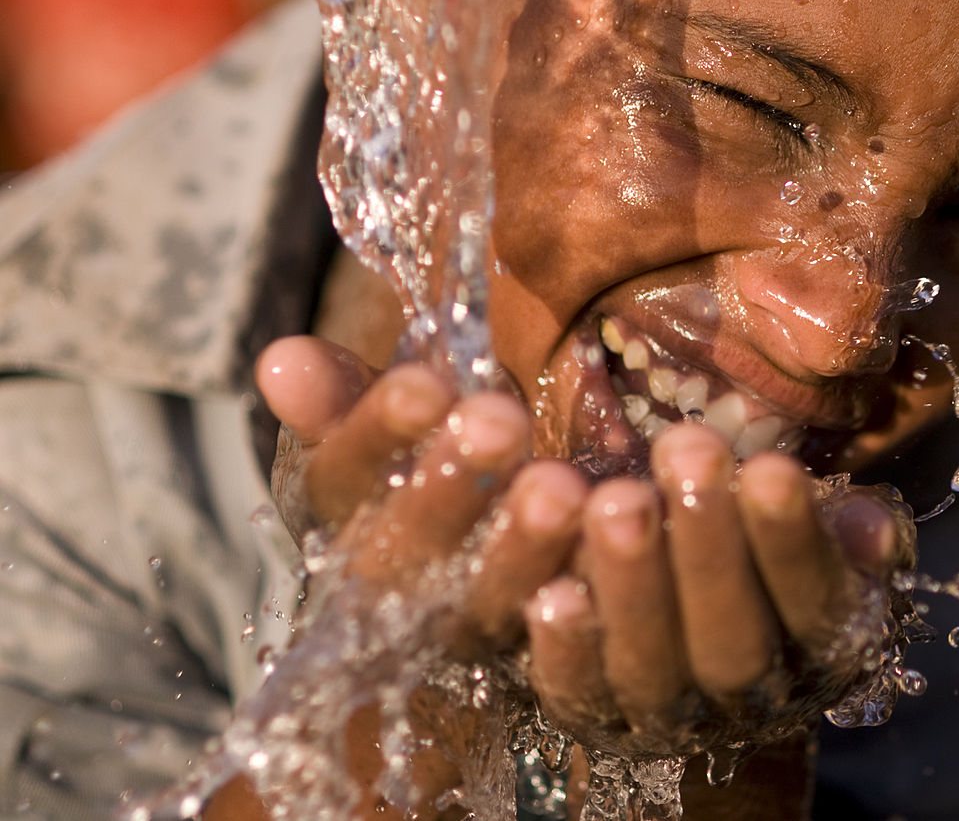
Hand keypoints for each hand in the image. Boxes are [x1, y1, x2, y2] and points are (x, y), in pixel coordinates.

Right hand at [255, 336, 588, 653]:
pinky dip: (578, 633)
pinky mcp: (561, 682)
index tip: (422, 384)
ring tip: (567, 484)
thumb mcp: (421, 422)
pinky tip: (592, 584)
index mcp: (355, 522)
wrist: (562, 543)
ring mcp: (484, 639)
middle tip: (498, 420)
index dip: (376, 435)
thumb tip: (280, 362)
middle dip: (448, 488)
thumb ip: (356, 396)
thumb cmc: (476, 463)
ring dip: (522, 548)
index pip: (342, 483)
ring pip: (487, 610)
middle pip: (404, 560)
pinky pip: (566, 674)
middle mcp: (402, 599)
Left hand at [526, 422, 913, 760]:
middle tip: (686, 451)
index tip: (770, 468)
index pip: (815, 603)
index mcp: (821, 646)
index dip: (794, 541)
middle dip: (710, 547)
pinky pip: (576, 691)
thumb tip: (867, 527)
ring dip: (633, 583)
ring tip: (614, 497)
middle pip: (732, 642)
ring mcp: (667, 715)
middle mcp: (749, 698)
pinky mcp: (592, 717)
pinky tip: (550, 592)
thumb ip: (844, 528)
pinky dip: (566, 647)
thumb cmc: (756, 541)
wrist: (681, 612)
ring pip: (651, 669)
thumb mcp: (816, 533)